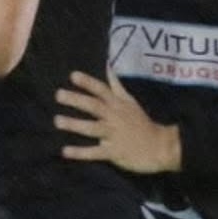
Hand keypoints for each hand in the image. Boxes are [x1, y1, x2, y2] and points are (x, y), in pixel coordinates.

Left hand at [55, 70, 181, 173]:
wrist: (160, 147)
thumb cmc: (141, 122)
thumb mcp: (130, 101)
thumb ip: (116, 85)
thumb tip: (108, 66)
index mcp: (118, 105)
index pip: (101, 90)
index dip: (88, 82)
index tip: (72, 75)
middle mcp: (115, 117)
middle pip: (94, 106)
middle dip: (76, 100)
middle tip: (58, 95)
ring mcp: (115, 134)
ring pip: (92, 128)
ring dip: (74, 124)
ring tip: (57, 120)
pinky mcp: (114, 152)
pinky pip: (95, 152)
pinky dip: (80, 153)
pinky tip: (65, 151)